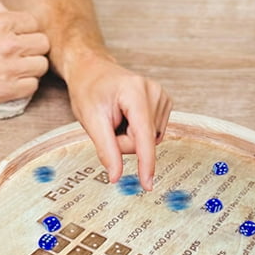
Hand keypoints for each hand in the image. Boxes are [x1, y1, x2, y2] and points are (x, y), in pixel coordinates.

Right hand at [0, 0, 49, 109]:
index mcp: (0, 22)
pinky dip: (25, 85)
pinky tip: (12, 82)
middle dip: (32, 48)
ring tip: (17, 68)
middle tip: (20, 53)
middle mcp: (8, 44)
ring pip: (41, 65)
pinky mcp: (6, 90)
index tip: (18, 37)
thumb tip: (9, 10)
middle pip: (43, 43)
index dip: (26, 30)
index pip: (34, 23)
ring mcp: (9, 68)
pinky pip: (33, 86)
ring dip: (31, 67)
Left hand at [65, 54, 171, 191]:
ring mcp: (162, 96)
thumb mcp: (90, 119)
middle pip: (145, 140)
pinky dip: (138, 132)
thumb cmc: (89, 90)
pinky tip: (128, 117)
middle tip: (107, 127)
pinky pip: (154, 133)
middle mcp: (154, 91)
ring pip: (150, 139)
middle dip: (124, 142)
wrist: (93, 70)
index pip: (144, 135)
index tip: (147, 184)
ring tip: (117, 119)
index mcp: (135, 91)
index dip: (146, 162)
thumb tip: (116, 176)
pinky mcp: (164, 102)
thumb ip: (106, 148)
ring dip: (131, 138)